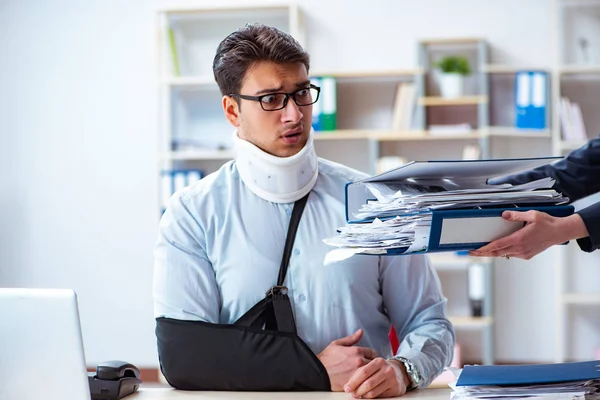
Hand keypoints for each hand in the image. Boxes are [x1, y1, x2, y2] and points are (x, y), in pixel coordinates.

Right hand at [316, 329, 377, 391]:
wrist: (318, 372)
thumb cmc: (326, 359)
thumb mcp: (337, 344)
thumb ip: (351, 338)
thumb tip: (360, 332)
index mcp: (356, 351)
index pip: (373, 352)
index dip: (372, 355)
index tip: (370, 358)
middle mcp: (359, 361)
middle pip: (374, 363)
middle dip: (372, 364)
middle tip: (369, 366)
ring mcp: (358, 372)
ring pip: (372, 372)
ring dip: (370, 373)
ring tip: (366, 374)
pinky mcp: (356, 382)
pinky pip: (366, 381)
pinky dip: (366, 380)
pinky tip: (362, 380)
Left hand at [344, 358, 409, 397]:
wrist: (399, 371)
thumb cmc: (381, 369)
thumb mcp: (372, 364)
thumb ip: (362, 370)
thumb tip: (349, 383)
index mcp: (378, 361)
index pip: (363, 372)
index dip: (353, 381)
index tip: (347, 387)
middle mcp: (387, 369)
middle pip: (368, 383)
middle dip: (357, 390)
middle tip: (352, 393)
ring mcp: (392, 379)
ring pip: (373, 391)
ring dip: (363, 395)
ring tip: (358, 395)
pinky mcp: (395, 389)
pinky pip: (379, 396)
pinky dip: (371, 397)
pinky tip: (366, 395)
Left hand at [469, 211, 587, 259]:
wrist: (560, 232)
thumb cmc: (547, 223)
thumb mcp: (532, 215)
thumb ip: (516, 216)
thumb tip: (503, 215)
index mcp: (519, 239)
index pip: (497, 246)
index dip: (484, 249)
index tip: (475, 250)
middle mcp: (520, 248)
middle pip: (497, 253)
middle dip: (484, 253)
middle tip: (472, 252)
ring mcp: (524, 253)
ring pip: (504, 254)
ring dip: (493, 253)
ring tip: (482, 250)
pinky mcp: (527, 255)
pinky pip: (511, 254)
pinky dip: (503, 252)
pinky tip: (498, 248)